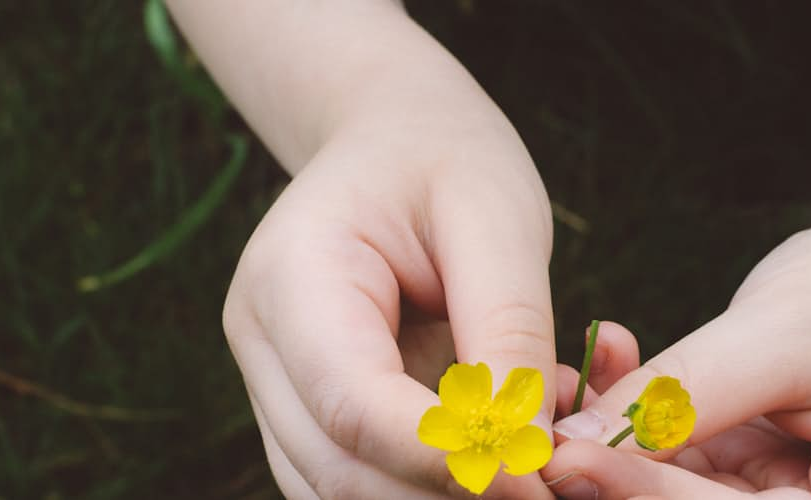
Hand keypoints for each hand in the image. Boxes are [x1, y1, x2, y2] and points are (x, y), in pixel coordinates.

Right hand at [223, 130, 558, 498]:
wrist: (395, 137)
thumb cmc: (447, 160)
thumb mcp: (497, 220)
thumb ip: (507, 330)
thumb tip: (523, 448)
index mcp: (292, 277)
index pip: (354, 405)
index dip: (444, 459)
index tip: (535, 477)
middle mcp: (262, 342)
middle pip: (339, 469)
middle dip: (445, 494)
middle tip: (548, 488)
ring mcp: (273, 384)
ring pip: (340, 490)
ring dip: (437, 498)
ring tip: (531, 466)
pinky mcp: (306, 411)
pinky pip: (357, 476)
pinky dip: (428, 485)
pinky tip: (498, 453)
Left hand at [544, 211, 810, 498]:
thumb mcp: (784, 334)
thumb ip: (685, 396)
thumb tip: (570, 450)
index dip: (654, 497)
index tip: (569, 461)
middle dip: (626, 484)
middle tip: (545, 444)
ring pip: (683, 499)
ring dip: (615, 450)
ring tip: (561, 393)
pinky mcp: (756, 484)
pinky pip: (679, 468)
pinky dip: (636, 424)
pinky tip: (597, 371)